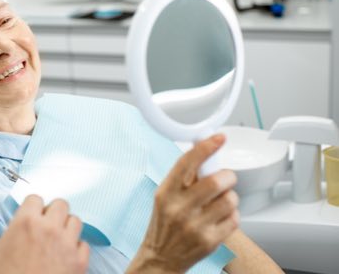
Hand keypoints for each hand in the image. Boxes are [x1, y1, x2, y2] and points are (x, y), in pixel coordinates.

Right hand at [0, 195, 88, 273]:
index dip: (32, 207)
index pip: (36, 198)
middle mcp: (49, 228)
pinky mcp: (79, 260)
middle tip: (46, 224)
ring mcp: (67, 243)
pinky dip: (76, 248)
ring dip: (67, 227)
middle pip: (61, 204)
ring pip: (75, 221)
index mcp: (26, 222)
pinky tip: (66, 255)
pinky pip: (84, 244)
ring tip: (57, 238)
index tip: (31, 216)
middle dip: (53, 212)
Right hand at [128, 134, 238, 273]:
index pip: (187, 163)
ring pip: (229, 199)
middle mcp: (179, 208)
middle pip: (216, 181)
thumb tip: (203, 150)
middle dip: (227, 176)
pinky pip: (234, 218)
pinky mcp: (210, 241)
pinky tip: (220, 217)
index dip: (205, 147)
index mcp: (166, 192)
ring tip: (221, 201)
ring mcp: (195, 226)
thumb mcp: (165, 196)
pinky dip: (232, 215)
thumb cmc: (164, 223)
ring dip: (231, 197)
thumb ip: (183, 176)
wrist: (161, 257)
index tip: (218, 138)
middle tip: (225, 178)